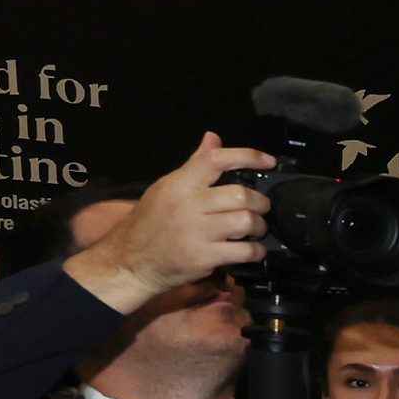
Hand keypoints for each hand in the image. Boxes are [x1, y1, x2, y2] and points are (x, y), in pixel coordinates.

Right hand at [61, 132, 273, 312]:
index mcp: (180, 184)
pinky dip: (256, 251)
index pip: (216, 160)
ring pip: (246, 222)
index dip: (247, 156)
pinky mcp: (205, 257)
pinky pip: (245, 251)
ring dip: (259, 226)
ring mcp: (197, 232)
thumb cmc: (150, 222)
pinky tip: (252, 250)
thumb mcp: (167, 188)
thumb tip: (213, 138)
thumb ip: (195, 166)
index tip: (268, 161)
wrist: (130, 260)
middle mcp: (188, 204)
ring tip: (254, 230)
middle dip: (260, 203)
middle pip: (240, 195)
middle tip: (260, 209)